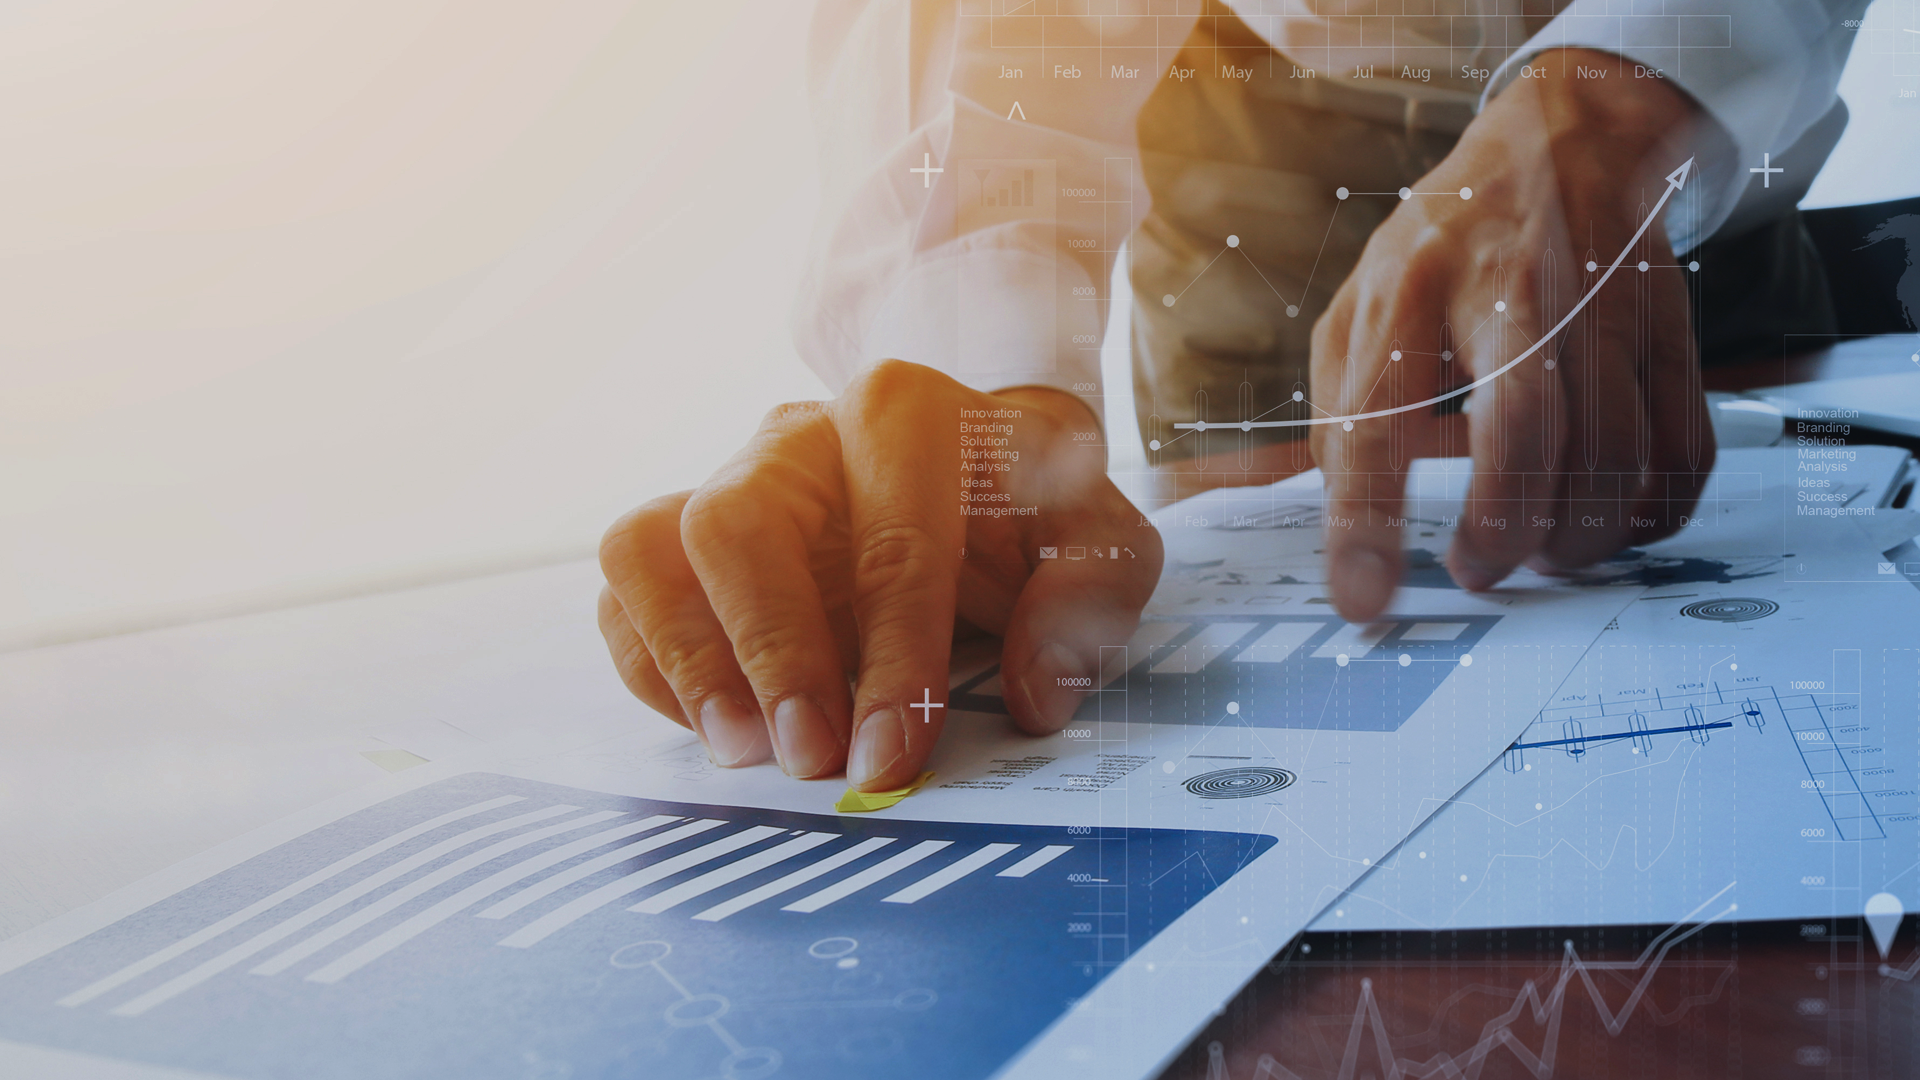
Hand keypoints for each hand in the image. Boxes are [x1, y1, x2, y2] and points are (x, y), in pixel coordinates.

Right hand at [598, 360, 1162, 789]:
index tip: (891, 757)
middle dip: (770, 653)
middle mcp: (795, 435)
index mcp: (902, 415)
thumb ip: (1083, 605)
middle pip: (734, 523)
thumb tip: (1035, 697)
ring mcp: (725, 478)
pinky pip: (625, 590)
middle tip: (809, 757)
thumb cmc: (1027, 510)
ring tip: (742, 751)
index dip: (891, 661)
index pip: (890, 540)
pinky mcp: (679, 534)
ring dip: (686, 659)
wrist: (970, 466)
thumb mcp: (1096, 542)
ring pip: (648, 544)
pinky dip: (652, 666)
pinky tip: (716, 727)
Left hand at [1310, 48, 1715, 621]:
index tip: (1363, 600)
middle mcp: (1507, 289)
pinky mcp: (1671, 326)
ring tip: (1542, 553)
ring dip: (1576, 535)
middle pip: (1520, 432)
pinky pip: (1682, 447)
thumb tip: (1345, 535)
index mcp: (1408, 289)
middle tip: (1480, 569)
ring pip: (1613, 452)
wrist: (1566, 139)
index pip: (1377, 420)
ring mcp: (1602, 302)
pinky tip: (1611, 522)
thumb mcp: (1360, 307)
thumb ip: (1342, 413)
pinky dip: (1651, 513)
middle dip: (1501, 529)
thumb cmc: (1445, 250)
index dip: (1366, 524)